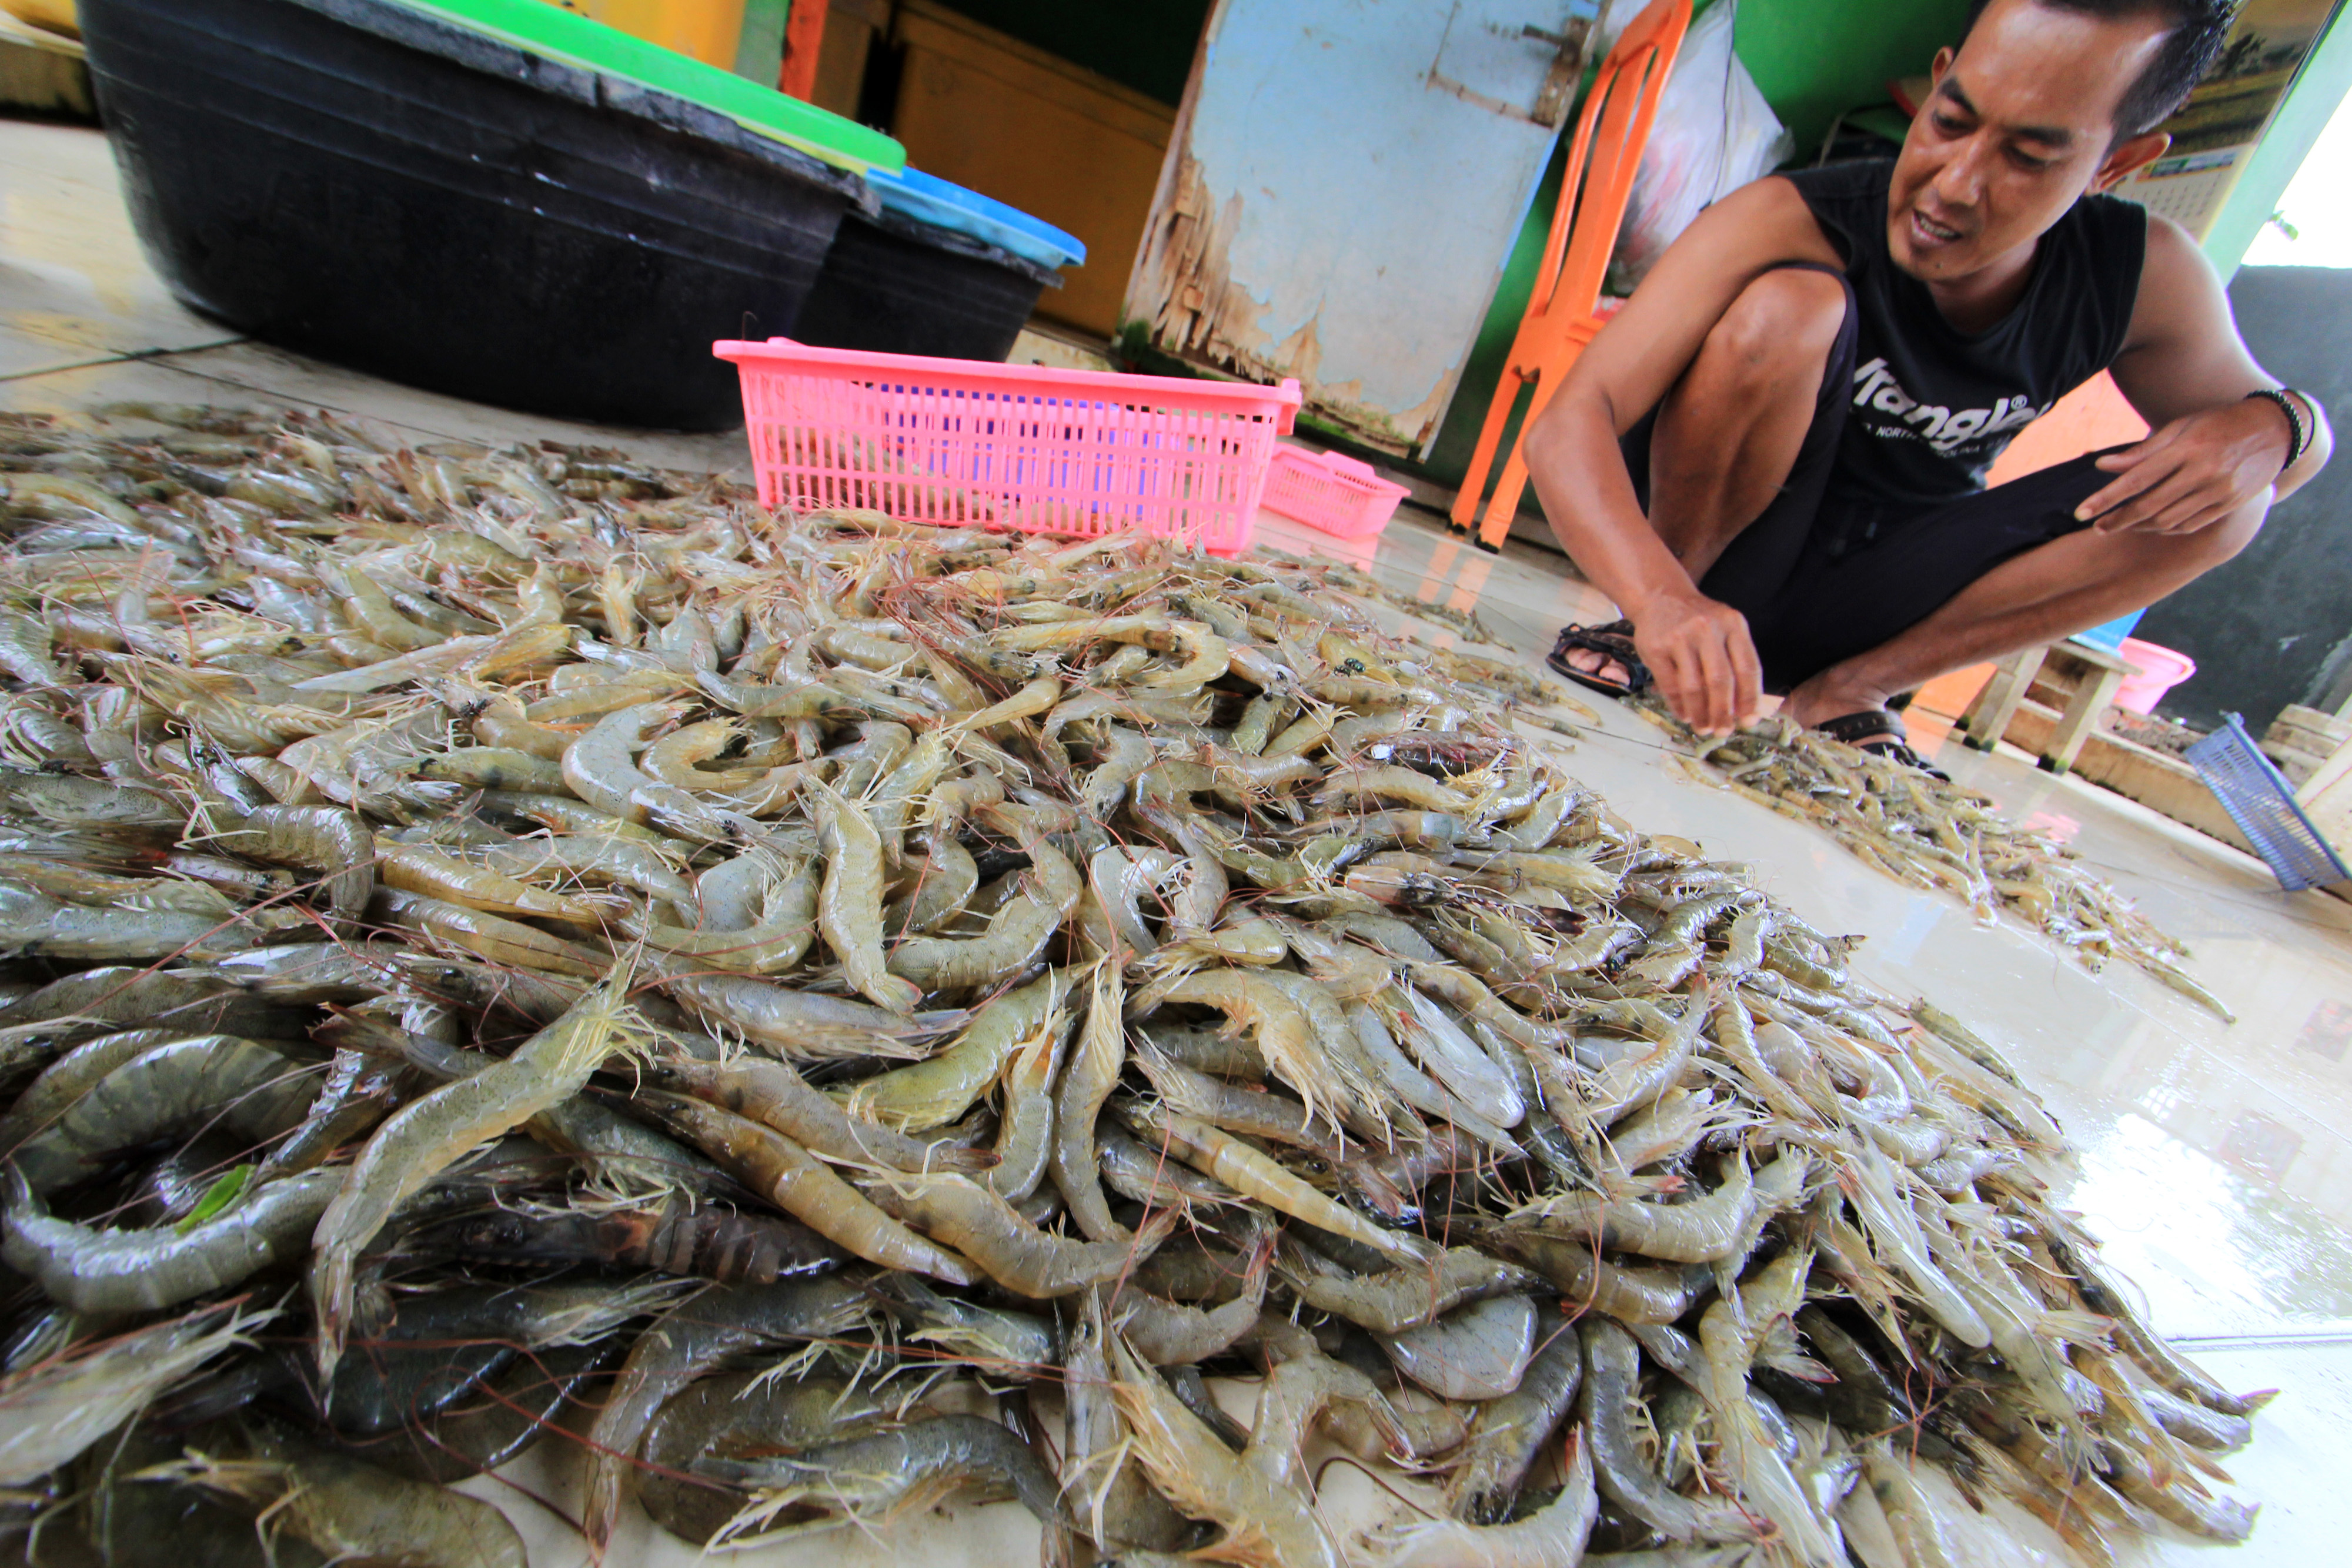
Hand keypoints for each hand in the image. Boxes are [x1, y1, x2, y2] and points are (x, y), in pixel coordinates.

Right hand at [1632, 592, 1764, 736]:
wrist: (1661, 596)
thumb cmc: (1699, 622)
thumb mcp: (1724, 630)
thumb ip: (1735, 662)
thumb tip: (1743, 710)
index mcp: (1733, 624)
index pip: (1748, 667)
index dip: (1750, 699)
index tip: (1749, 721)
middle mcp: (1708, 628)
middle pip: (1720, 680)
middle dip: (1723, 712)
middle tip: (1724, 731)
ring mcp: (1680, 637)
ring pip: (1694, 686)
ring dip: (1700, 713)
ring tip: (1704, 728)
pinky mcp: (1656, 647)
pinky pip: (1670, 685)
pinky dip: (1679, 705)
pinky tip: (1685, 715)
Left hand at [2077, 398, 2292, 535]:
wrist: (2276, 431)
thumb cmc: (2220, 423)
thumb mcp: (2181, 427)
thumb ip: (2142, 451)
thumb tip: (2102, 467)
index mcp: (2187, 448)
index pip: (2136, 479)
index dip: (2105, 499)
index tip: (2080, 513)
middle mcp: (2203, 471)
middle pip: (2149, 506)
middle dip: (2117, 520)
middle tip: (2097, 527)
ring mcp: (2220, 490)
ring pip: (2168, 520)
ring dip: (2140, 526)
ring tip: (2122, 523)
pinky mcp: (2230, 504)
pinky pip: (2189, 525)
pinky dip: (2166, 528)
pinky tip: (2152, 525)